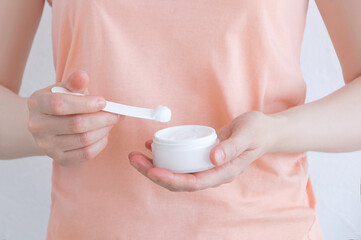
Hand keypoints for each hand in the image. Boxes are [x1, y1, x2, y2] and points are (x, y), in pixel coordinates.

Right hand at [27, 71, 123, 165]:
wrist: (48, 124)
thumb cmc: (61, 102)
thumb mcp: (65, 88)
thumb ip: (74, 83)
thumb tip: (82, 76)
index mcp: (37, 103)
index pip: (60, 104)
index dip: (85, 104)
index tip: (103, 102)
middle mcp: (37, 126)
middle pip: (76, 124)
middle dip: (102, 118)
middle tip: (116, 114)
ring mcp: (46, 145)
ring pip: (84, 140)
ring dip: (104, 130)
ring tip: (111, 122)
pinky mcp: (59, 159)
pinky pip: (86, 154)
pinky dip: (100, 144)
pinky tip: (104, 134)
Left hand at [128, 111, 274, 191]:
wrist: (262, 130)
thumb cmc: (257, 131)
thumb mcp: (248, 134)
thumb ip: (232, 147)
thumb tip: (212, 159)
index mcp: (222, 173)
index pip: (192, 183)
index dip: (170, 179)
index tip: (152, 171)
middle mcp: (211, 173)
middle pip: (178, 180)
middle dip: (153, 173)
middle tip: (133, 159)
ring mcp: (205, 166)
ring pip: (175, 171)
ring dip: (154, 165)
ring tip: (136, 154)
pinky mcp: (200, 156)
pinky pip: (179, 159)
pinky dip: (164, 154)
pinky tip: (151, 145)